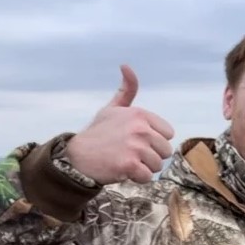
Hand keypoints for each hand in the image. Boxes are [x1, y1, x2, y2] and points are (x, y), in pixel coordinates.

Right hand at [64, 65, 175, 184]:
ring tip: (125, 161)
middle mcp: (140, 128)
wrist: (76, 156)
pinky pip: (148, 177)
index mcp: (140, 114)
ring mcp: (135, 146)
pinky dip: (137, 178)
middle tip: (129, 153)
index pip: (168, 134)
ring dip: (144, 168)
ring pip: (158, 165)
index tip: (135, 140)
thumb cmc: (97, 133)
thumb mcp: (112, 108)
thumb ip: (126, 90)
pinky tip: (123, 171)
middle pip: (165, 151)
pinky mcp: (129, 164)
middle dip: (150, 156)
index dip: (154, 141)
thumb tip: (126, 66)